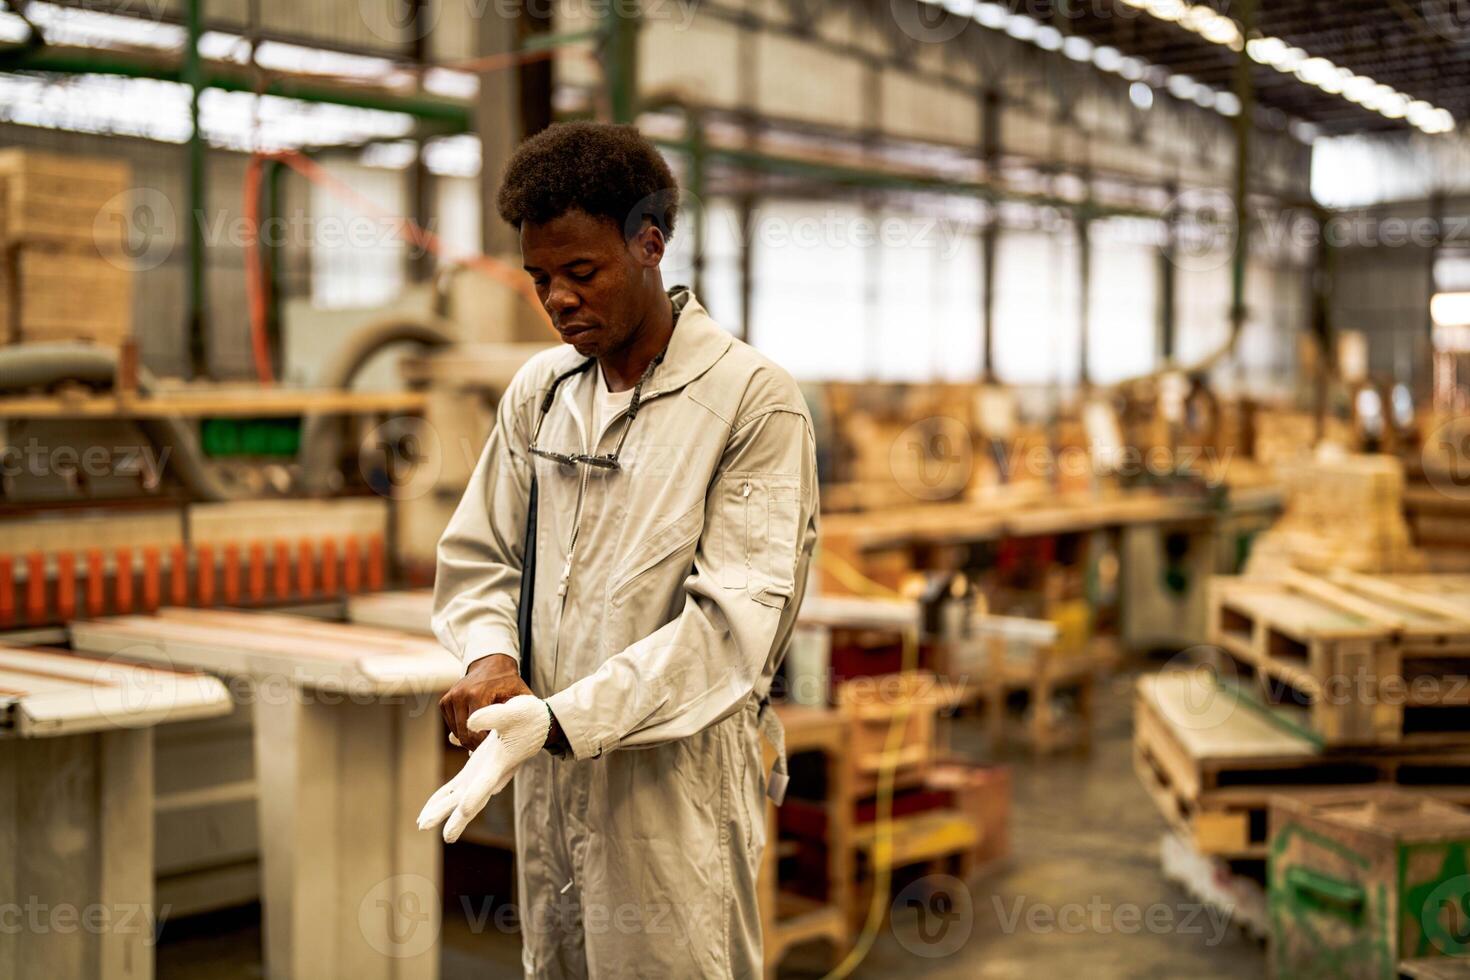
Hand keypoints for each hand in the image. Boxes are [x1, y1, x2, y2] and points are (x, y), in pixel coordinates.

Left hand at [417, 694, 550, 842]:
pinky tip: (427, 810)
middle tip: (426, 826)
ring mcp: (481, 775)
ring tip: (421, 824)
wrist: (537, 724)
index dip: (475, 795)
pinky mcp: (475, 771)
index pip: (486, 782)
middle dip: (449, 814)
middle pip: (469, 800)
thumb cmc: (527, 718)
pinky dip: (441, 799)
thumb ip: (492, 717)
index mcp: (500, 763)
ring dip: (440, 811)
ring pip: (458, 798)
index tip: (463, 810)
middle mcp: (490, 776)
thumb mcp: (513, 712)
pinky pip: (454, 789)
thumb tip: (468, 723)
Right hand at [439, 653, 530, 749]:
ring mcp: (450, 698)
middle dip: (477, 745)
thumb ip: (522, 712)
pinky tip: (476, 725)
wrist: (491, 664)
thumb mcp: (520, 695)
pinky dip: (462, 730)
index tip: (497, 745)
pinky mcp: (444, 702)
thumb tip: (526, 732)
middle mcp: (460, 695)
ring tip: (485, 735)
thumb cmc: (509, 682)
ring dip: (470, 738)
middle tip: (491, 746)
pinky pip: (451, 725)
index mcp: (477, 693)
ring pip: (457, 732)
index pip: (476, 730)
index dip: (486, 743)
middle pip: (465, 734)